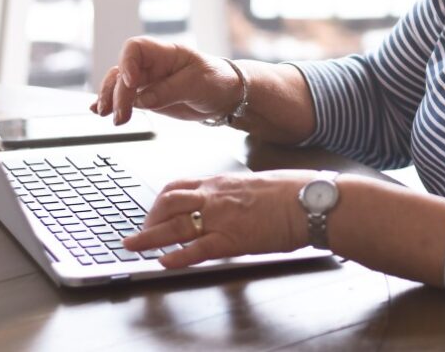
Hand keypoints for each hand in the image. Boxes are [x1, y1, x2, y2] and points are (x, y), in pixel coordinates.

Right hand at [90, 38, 241, 124]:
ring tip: (109, 117)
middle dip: (118, 93)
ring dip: (110, 100)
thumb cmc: (217, 80)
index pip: (135, 48)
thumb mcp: (196, 85)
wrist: (227, 96)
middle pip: (122, 71)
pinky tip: (99, 111)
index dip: (127, 63)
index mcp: (165, 53)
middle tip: (121, 115)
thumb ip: (167, 91)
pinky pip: (125, 99)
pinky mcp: (148, 97)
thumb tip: (140, 100)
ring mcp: (148, 81)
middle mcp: (152, 65)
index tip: (130, 81)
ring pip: (118, 85)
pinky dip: (111, 104)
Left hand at [121, 170, 313, 267]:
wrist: (311, 201)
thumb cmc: (294, 191)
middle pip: (168, 203)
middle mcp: (215, 196)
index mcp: (223, 182)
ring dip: (149, 237)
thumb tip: (237, 200)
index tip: (154, 211)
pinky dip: (176, 257)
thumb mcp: (259, 183)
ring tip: (133, 247)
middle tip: (139, 233)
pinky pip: (195, 249)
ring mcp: (221, 217)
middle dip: (148, 218)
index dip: (161, 201)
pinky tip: (164, 263)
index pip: (180, 186)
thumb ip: (239, 192)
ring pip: (173, 225)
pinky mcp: (231, 239)